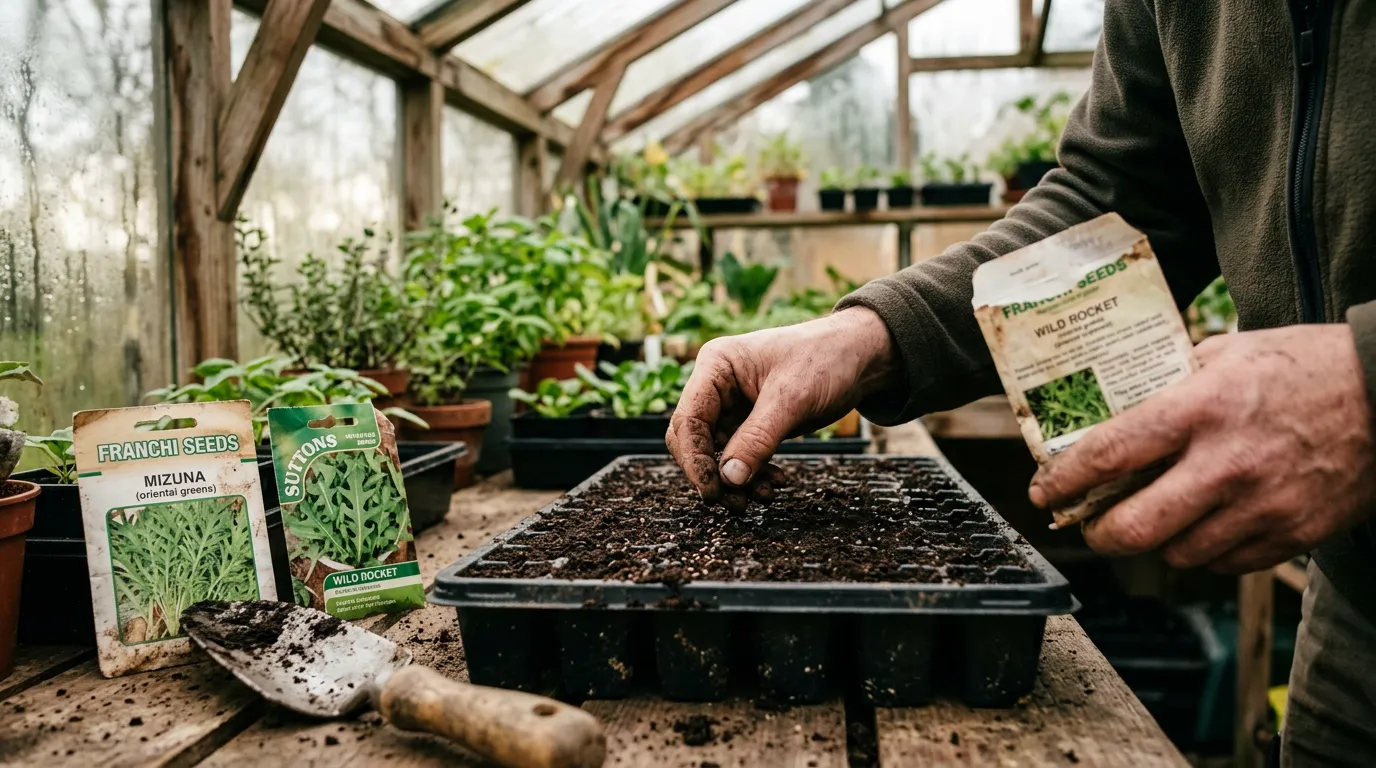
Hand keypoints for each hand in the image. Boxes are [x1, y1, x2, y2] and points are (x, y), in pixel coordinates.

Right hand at [666, 308, 899, 509]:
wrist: (860, 356)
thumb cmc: (825, 359)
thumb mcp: (791, 399)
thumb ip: (757, 439)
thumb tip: (728, 479)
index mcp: (716, 366)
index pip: (689, 418)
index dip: (694, 458)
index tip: (712, 489)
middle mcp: (717, 386)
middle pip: (695, 439)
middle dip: (713, 473)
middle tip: (734, 502)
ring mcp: (733, 405)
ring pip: (718, 453)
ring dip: (736, 479)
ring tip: (763, 497)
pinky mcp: (752, 422)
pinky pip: (741, 456)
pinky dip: (754, 474)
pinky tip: (775, 483)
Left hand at [1029, 325, 1375, 572]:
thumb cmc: (1304, 367)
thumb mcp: (1227, 353)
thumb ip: (1169, 381)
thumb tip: (1112, 405)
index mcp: (1201, 408)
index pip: (1110, 455)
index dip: (1064, 481)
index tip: (1044, 492)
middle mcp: (1227, 464)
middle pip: (1134, 529)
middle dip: (1098, 534)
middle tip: (1089, 524)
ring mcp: (1262, 506)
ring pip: (1178, 555)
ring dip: (1155, 544)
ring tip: (1153, 519)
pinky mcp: (1293, 535)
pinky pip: (1225, 564)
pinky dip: (1204, 551)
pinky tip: (1204, 524)